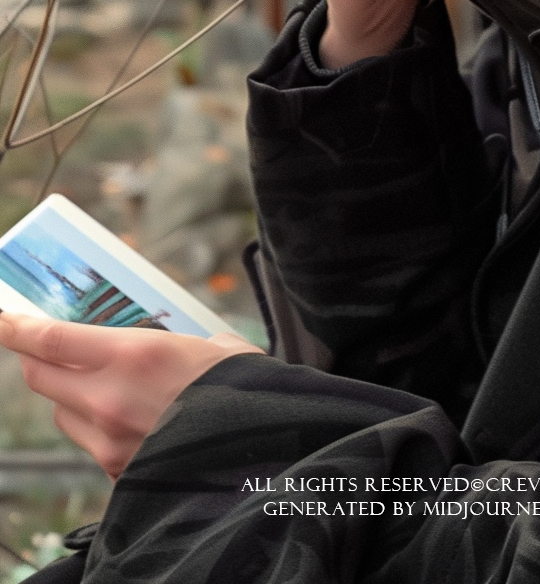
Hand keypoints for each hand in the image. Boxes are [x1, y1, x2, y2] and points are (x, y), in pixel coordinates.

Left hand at [0, 313, 261, 479]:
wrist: (263, 451)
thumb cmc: (243, 388)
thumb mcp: (211, 345)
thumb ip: (177, 340)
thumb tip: (180, 336)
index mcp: (132, 354)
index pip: (51, 340)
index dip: (17, 328)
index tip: (2, 317)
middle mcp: (110, 398)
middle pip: (42, 376)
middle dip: (36, 358)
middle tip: (45, 345)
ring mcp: (110, 440)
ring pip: (62, 412)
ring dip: (69, 396)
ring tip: (100, 385)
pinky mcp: (119, 471)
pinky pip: (90, 443)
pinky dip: (97, 428)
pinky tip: (128, 420)